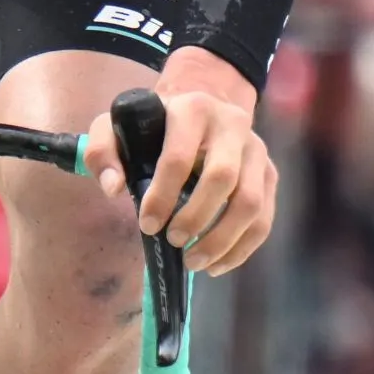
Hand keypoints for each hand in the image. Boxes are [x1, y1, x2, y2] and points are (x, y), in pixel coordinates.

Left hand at [89, 46, 274, 275]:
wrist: (200, 110)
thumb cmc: (154, 125)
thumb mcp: (118, 125)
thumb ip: (103, 151)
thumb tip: (114, 188)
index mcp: (193, 109)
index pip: (178, 157)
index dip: (162, 196)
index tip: (147, 224)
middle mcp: (233, 124)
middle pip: (223, 179)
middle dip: (196, 218)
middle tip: (172, 241)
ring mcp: (257, 150)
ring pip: (250, 203)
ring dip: (222, 240)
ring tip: (193, 262)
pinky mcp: (270, 174)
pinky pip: (264, 218)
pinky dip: (242, 248)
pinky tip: (216, 264)